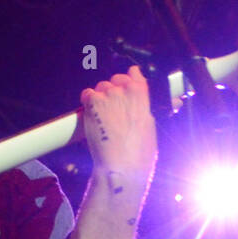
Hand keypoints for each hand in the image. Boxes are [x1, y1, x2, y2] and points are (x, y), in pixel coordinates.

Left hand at [79, 67, 157, 190]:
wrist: (122, 165)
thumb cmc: (139, 152)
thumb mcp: (150, 125)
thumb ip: (145, 109)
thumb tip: (150, 107)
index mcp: (142, 93)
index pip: (133, 73)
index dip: (128, 81)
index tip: (124, 88)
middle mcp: (125, 89)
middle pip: (115, 79)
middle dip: (113, 90)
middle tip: (112, 109)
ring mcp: (108, 94)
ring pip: (100, 87)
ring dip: (100, 98)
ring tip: (101, 117)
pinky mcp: (93, 102)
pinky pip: (87, 94)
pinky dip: (87, 103)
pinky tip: (91, 116)